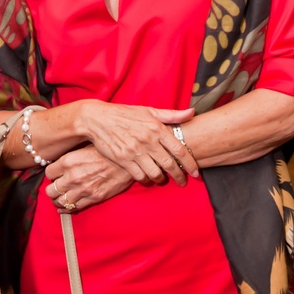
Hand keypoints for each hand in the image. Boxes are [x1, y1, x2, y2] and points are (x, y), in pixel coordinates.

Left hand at [44, 145, 134, 213]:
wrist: (127, 161)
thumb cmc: (107, 151)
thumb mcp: (86, 146)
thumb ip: (72, 155)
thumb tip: (62, 160)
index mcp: (69, 160)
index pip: (48, 172)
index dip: (52, 174)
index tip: (56, 174)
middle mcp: (72, 176)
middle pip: (50, 190)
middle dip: (52, 189)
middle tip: (56, 188)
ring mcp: (82, 189)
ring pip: (59, 201)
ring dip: (57, 200)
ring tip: (58, 198)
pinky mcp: (93, 198)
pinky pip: (73, 208)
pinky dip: (65, 209)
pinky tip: (63, 208)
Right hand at [77, 102, 196, 184]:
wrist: (98, 119)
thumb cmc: (125, 114)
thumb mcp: (149, 111)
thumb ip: (172, 114)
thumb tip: (192, 113)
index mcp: (157, 127)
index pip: (179, 149)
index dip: (190, 163)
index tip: (195, 172)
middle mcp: (148, 140)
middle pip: (170, 165)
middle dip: (179, 176)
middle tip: (183, 182)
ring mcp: (135, 151)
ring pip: (155, 173)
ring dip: (161, 179)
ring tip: (162, 179)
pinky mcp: (123, 159)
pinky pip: (139, 176)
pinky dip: (146, 179)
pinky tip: (147, 177)